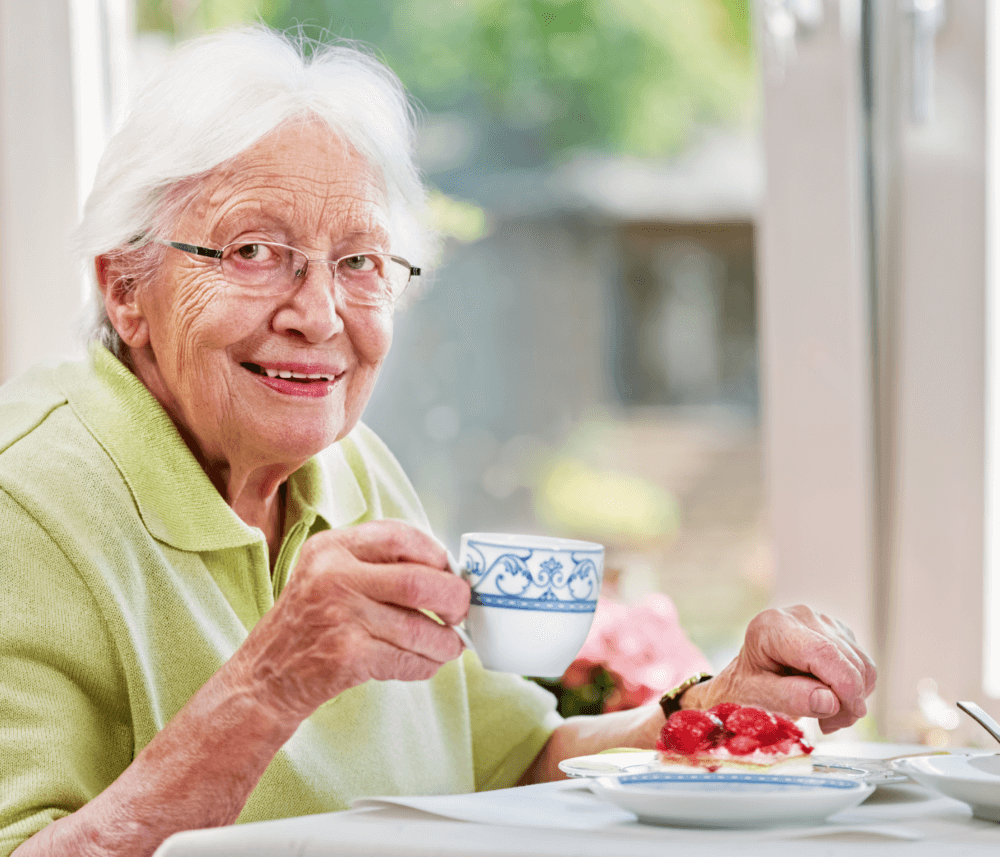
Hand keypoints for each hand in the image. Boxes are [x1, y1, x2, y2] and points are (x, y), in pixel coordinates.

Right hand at [234, 519, 469, 721]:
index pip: (400, 535)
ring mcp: (340, 616)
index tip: (448, 571)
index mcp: (332, 547)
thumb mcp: (328, 573)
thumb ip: (376, 563)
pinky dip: (426, 664)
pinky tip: (426, 662)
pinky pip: (406, 659)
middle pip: (419, 581)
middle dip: (453, 600)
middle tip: (460, 612)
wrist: (266, 676)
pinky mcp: (347, 656)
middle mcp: (333, 576)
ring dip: (445, 641)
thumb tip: (446, 571)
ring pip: (419, 627)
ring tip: (450, 645)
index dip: (435, 553)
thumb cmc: (310, 622)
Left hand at [686, 605, 876, 733]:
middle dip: (848, 700)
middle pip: (847, 659)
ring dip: (853, 698)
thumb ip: (789, 698)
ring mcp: (822, 620)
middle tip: (827, 725)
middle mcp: (801, 616)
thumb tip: (830, 701)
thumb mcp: (757, 696)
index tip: (849, 714)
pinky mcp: (837, 632)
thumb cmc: (747, 686)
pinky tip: (831, 700)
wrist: (747, 677)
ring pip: (861, 663)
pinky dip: (855, 689)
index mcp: (774, 626)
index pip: (823, 652)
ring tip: (825, 716)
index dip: (844, 685)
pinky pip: (863, 664)